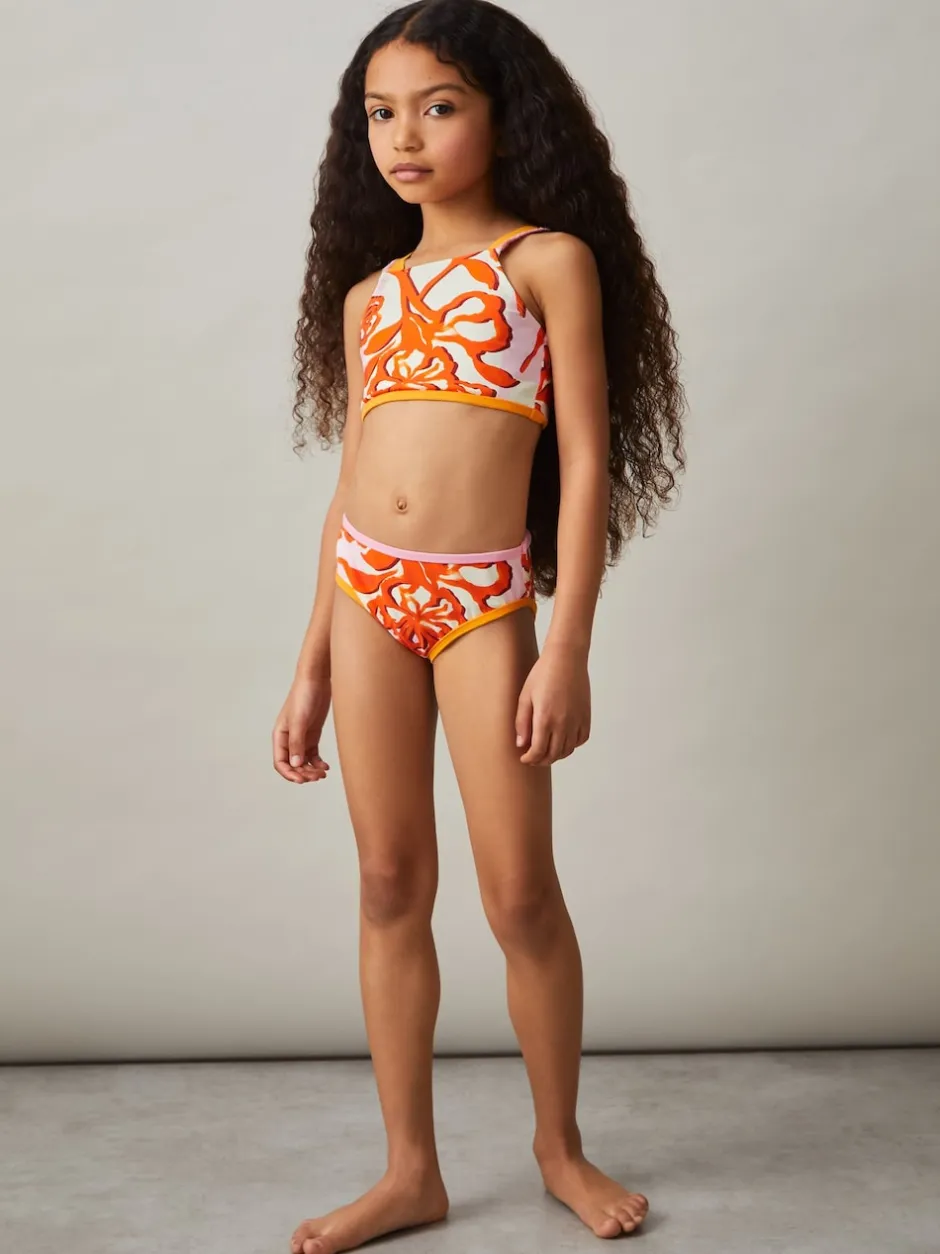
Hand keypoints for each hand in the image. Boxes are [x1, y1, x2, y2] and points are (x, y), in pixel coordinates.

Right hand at [272, 674, 331, 782]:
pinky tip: (326, 767)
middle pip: (293, 765)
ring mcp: (301, 737)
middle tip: (317, 777)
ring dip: (311, 770)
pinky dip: (318, 763)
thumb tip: (295, 765)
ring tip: (322, 774)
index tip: (302, 780)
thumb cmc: (303, 696)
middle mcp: (289, 739)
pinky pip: (313, 755)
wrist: (316, 680)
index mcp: (280, 736)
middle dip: (303, 774)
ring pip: (303, 762)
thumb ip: (297, 743)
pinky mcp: (312, 735)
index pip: (280, 762)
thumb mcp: (299, 721)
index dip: (289, 774)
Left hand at [514, 644, 590, 765]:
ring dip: (556, 755)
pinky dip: (572, 745)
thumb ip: (522, 722)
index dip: (530, 759)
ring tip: (546, 751)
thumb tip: (521, 744)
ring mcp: (577, 720)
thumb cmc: (543, 674)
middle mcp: (563, 723)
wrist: (566, 658)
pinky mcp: (586, 716)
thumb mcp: (525, 696)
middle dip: (541, 760)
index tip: (524, 758)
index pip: (538, 751)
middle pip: (553, 755)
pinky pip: (580, 740)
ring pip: (567, 750)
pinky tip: (563, 740)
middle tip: (533, 758)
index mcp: (545, 719)